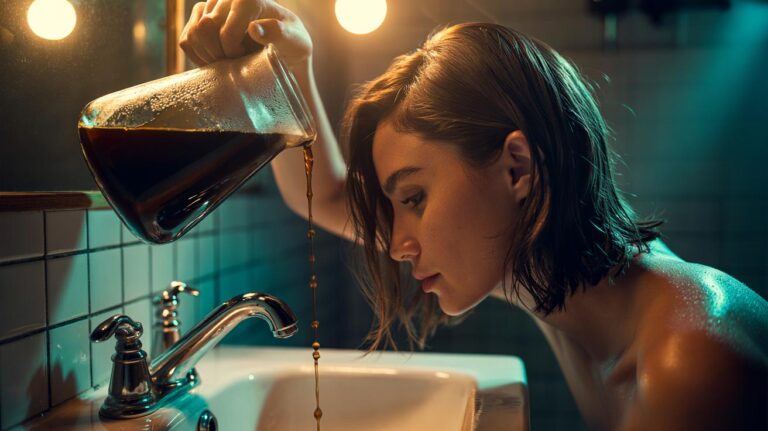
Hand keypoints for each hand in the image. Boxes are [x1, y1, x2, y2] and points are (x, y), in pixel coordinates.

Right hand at [179, 0, 312, 67]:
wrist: (284, 47)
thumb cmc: (292, 45)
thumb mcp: (296, 42)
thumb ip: (280, 34)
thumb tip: (254, 28)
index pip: (226, 30)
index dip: (232, 52)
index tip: (245, 58)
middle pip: (205, 30)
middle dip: (219, 54)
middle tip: (235, 63)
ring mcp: (210, 6)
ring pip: (193, 35)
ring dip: (208, 56)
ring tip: (228, 61)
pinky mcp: (200, 18)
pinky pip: (186, 40)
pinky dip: (198, 56)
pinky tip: (217, 60)